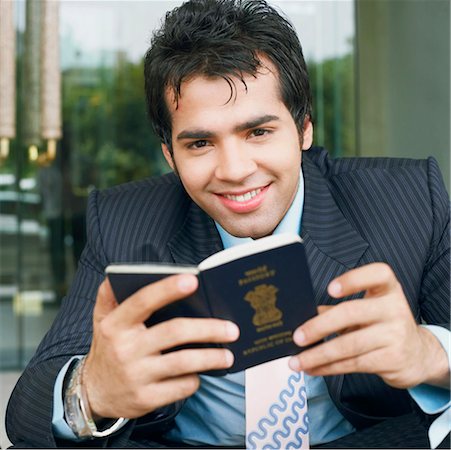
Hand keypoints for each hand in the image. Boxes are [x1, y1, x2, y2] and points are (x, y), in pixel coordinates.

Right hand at [83, 275, 239, 418]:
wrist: (94, 393)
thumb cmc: (108, 348)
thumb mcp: (102, 320)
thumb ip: (109, 295)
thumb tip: (118, 273)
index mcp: (116, 324)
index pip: (143, 301)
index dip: (168, 289)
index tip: (193, 280)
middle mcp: (125, 349)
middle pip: (174, 332)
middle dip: (208, 329)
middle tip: (232, 328)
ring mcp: (136, 376)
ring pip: (183, 362)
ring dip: (211, 358)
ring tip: (229, 355)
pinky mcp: (145, 399)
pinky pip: (180, 387)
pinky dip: (196, 379)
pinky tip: (202, 373)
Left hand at [289, 263, 449, 388]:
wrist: (418, 354)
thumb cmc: (382, 325)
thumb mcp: (366, 309)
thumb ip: (338, 309)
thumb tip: (302, 314)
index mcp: (388, 289)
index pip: (378, 274)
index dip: (353, 280)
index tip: (330, 289)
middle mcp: (394, 308)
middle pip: (352, 313)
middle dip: (320, 326)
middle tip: (297, 336)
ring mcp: (395, 335)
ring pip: (349, 344)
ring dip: (318, 355)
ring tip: (297, 360)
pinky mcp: (393, 359)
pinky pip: (354, 363)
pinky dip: (329, 367)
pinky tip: (313, 368)